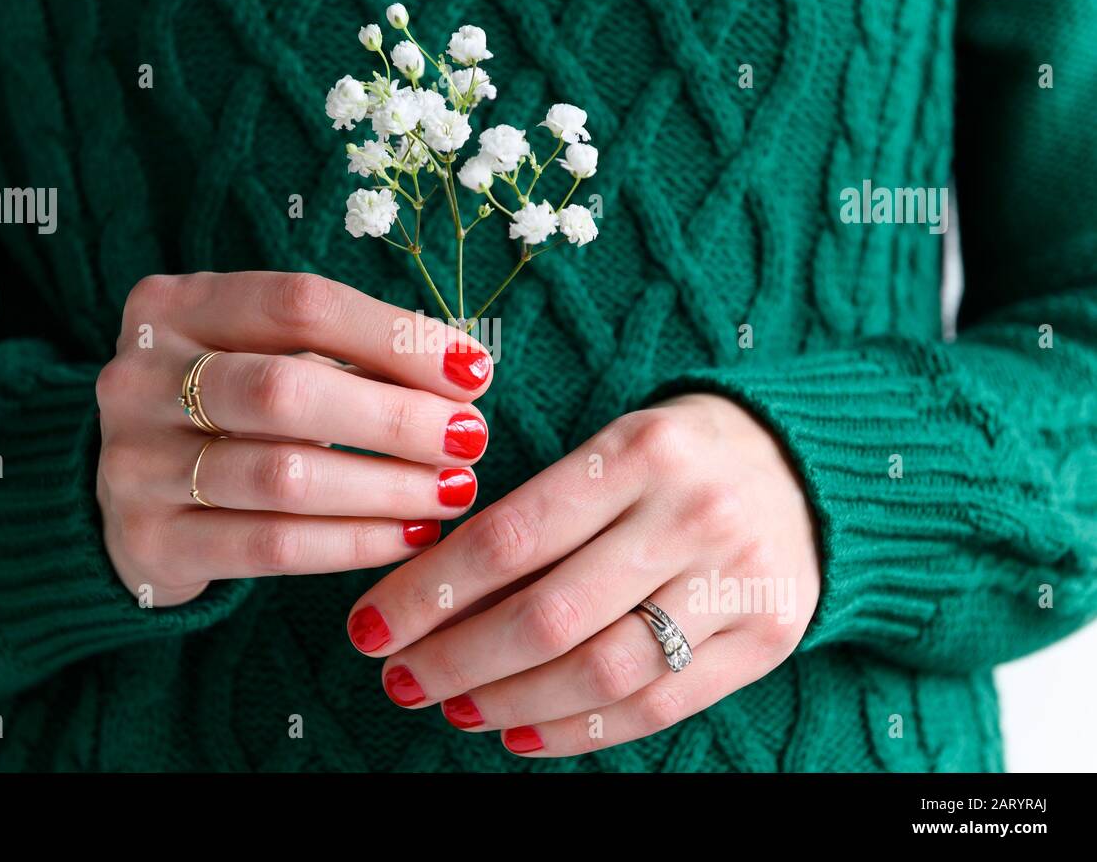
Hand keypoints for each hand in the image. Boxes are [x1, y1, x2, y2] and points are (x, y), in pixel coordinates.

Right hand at [97, 271, 492, 605]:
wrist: (126, 501)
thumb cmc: (228, 414)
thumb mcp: (265, 357)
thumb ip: (344, 356)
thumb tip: (463, 374)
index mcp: (175, 307)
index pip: (300, 305)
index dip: (394, 337)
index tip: (474, 371)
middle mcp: (139, 377)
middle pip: (286, 390)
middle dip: (395, 417)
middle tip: (469, 439)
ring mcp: (135, 462)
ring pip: (284, 476)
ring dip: (387, 485)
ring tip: (454, 490)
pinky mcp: (150, 541)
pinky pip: (273, 546)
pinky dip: (355, 541)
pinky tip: (411, 534)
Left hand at [346, 394, 819, 756]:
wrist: (809, 465)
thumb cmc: (678, 454)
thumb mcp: (612, 446)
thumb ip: (537, 512)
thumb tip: (434, 595)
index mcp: (639, 450)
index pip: (510, 536)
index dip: (428, 593)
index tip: (370, 626)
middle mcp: (692, 515)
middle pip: (549, 615)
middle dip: (456, 659)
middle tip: (399, 678)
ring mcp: (735, 581)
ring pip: (602, 670)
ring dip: (510, 702)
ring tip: (454, 707)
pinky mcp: (766, 637)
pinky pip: (659, 705)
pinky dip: (580, 731)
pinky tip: (521, 732)